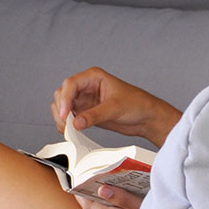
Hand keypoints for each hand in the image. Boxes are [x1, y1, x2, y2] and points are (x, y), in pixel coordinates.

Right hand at [51, 66, 181, 147]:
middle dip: (61, 109)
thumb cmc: (137, 104)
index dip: (65, 99)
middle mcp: (86, 87)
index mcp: (93, 77)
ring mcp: (84, 100)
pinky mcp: (85, 112)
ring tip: (69, 129)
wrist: (146, 118)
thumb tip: (77, 122)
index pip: (71, 84)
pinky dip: (67, 125)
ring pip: (62, 106)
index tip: (65, 114)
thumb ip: (95, 115)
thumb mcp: (115, 108)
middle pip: (62, 94)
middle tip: (67, 124)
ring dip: (62, 118)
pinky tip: (72, 131)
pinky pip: (69, 117)